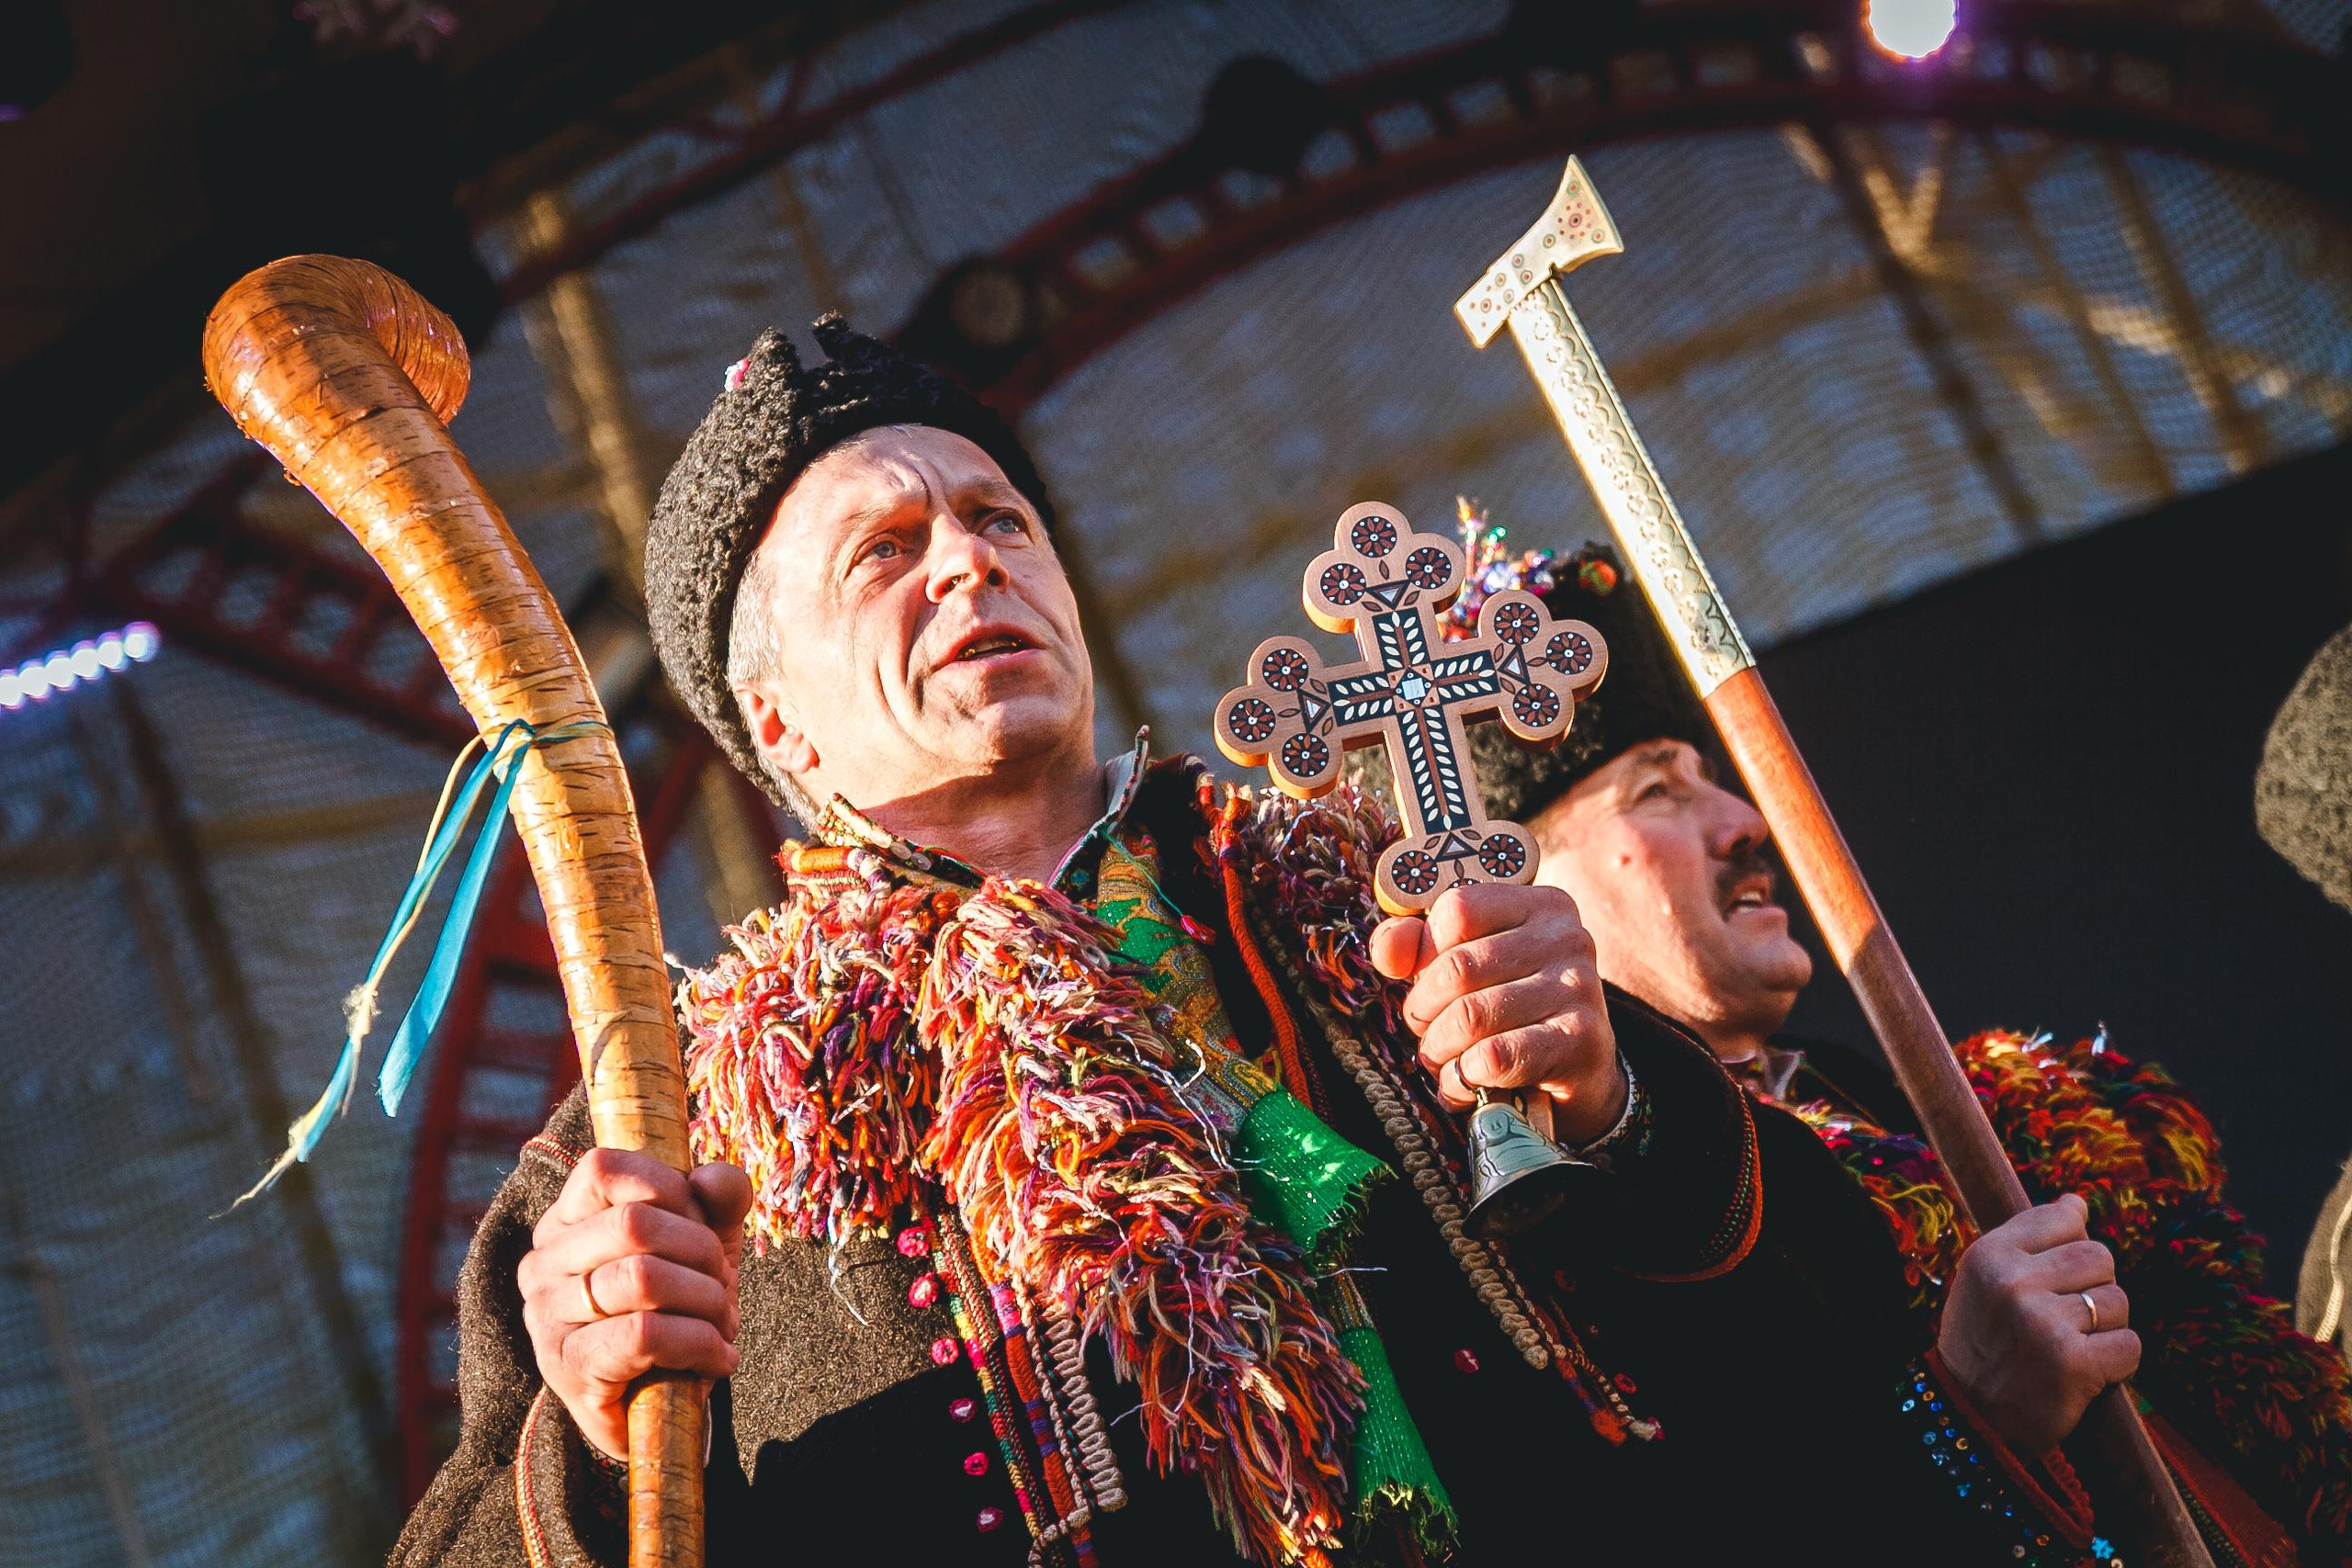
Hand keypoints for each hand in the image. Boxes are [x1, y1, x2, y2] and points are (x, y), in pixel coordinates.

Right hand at [518, 1148, 751, 1460]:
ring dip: (708, 1302)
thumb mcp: (705, 1241)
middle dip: (703, 1252)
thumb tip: (714, 1178)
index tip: (702, 1227)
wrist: (658, 1408)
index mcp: (566, 1219)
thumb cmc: (677, 1309)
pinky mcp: (567, 1367)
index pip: (605, 1168)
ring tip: (724, 1324)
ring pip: (643, 1278)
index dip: (671, 1188)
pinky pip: (645, 1336)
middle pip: (635, 1223)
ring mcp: (546, 1316)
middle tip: (724, 1286)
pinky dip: (699, 1343)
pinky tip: (718, 1358)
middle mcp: (543, 1262)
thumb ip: (719, 1198)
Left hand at [1369, 882, 1625, 1143]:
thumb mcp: (1467, 966)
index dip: (1424, 952)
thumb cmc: (1511, 1009)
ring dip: (1439, 1049)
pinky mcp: (1579, 1041)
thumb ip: (1416, 945)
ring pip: (1470, 1016)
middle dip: (1423, 1009)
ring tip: (1443, 1060)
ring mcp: (1577, 987)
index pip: (1457, 909)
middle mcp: (1566, 938)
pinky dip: (1463, 1077)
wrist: (1579, 1071)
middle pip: (1457, 968)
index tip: (1425, 980)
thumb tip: (1388, 951)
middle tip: (1425, 1031)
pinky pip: (1495, 1056)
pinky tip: (1465, 1083)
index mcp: (1538, 905)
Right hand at [1936, 1193, 2139, 1453]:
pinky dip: (2118, 1363)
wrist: (1970, 1418)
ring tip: (2071, 1348)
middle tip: (2065, 1322)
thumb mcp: (1986, 1281)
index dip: (2070, 1252)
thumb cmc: (1985, 1343)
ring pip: (2118, 1301)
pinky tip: (2088, 1374)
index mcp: (1989, 1254)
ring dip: (2106, 1328)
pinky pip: (2130, 1345)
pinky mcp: (2072, 1363)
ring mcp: (2041, 1322)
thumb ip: (2029, 1239)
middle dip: (2094, 1289)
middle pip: (2100, 1257)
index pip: (2064, 1219)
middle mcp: (2013, 1282)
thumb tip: (2077, 1201)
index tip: (2052, 1281)